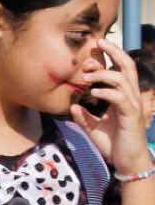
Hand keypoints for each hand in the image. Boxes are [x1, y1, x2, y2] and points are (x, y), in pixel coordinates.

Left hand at [69, 38, 151, 174]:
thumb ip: (84, 117)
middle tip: (98, 42)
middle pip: (127, 66)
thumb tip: (72, 105)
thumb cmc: (113, 144)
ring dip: (103, 73)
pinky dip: (106, 91)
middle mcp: (130, 97)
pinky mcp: (130, 115)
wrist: (127, 162)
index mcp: (122, 97)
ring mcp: (132, 105)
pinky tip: (93, 92)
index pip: (119, 70)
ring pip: (122, 78)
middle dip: (114, 51)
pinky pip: (120, 97)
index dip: (107, 59)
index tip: (89, 54)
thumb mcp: (93, 129)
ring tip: (86, 76)